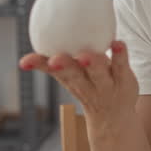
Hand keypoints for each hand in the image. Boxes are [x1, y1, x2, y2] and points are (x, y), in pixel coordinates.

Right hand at [19, 40, 138, 130]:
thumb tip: (40, 32)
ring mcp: (106, 83)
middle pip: (73, 74)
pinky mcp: (124, 79)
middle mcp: (86, 83)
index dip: (40, 65)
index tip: (26, 61)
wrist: (114, 119)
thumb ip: (53, 61)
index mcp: (70, 79)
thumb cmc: (88, 87)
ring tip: (86, 55)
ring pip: (98, 73)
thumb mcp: (68, 77)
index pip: (52, 71)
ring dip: (92, 64)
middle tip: (55, 60)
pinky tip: (118, 43)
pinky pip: (122, 65)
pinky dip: (120, 55)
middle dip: (63, 66)